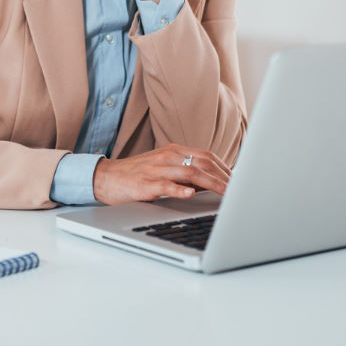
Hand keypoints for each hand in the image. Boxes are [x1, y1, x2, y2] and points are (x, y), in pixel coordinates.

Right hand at [92, 143, 230, 204]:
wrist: (106, 177)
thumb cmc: (137, 175)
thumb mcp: (164, 168)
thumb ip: (186, 173)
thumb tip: (213, 183)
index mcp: (174, 151)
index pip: (207, 157)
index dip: (225, 169)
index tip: (239, 181)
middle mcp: (167, 157)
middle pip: (202, 163)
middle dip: (224, 177)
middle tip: (240, 190)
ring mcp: (156, 169)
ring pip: (189, 173)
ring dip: (211, 184)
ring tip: (226, 193)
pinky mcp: (144, 183)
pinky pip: (165, 185)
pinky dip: (179, 189)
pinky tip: (191, 194)